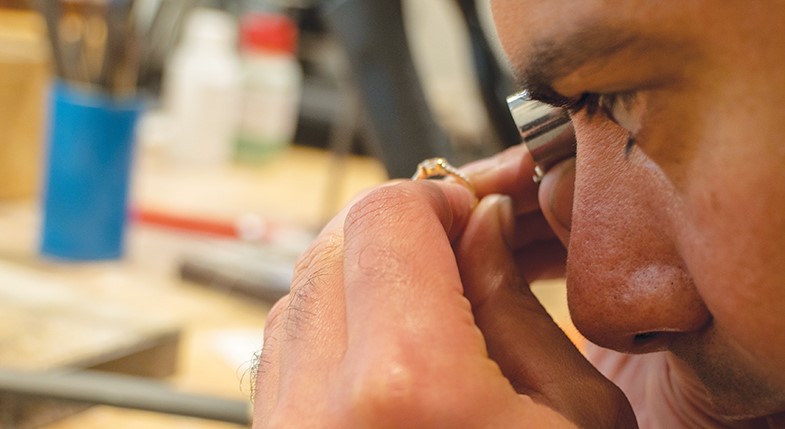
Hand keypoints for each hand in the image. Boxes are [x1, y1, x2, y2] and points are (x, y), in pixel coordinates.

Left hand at [253, 145, 635, 427]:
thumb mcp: (576, 415)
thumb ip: (518, 306)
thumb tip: (482, 227)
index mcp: (408, 383)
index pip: (389, 215)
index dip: (436, 198)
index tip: (469, 213)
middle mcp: (322, 405)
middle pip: (335, 240)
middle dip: (397, 228)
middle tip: (454, 250)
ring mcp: (286, 426)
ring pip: (302, 288)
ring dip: (362, 273)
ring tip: (426, 303)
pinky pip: (286, 346)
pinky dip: (334, 323)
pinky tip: (389, 348)